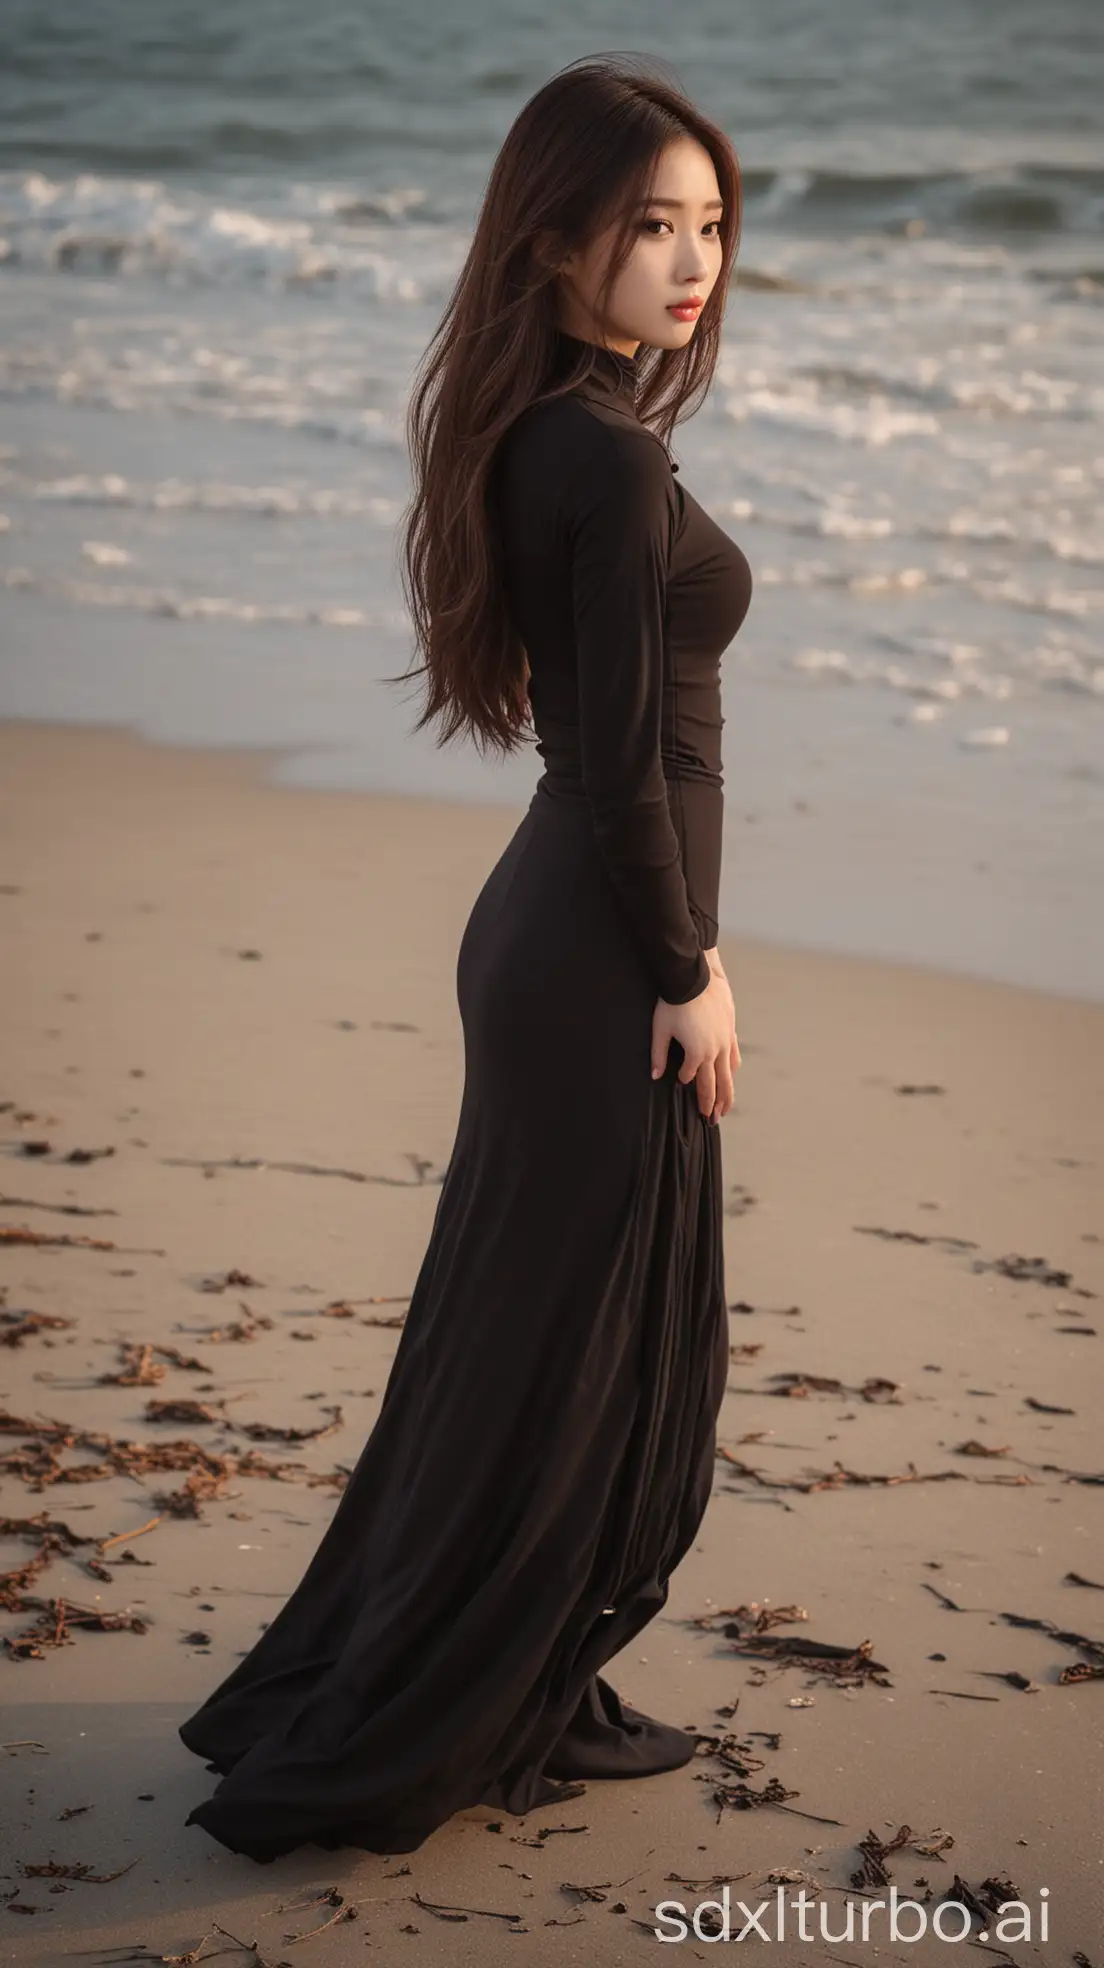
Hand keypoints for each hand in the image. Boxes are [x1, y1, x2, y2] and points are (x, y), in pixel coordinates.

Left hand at [650, 951, 739, 1122]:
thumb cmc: (673, 1002)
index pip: (691, 1077)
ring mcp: (725, 1041)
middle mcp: (714, 1051)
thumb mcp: (660, 1030)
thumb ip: (659, 1055)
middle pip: (715, 1084)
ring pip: (728, 1074)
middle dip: (712, 1104)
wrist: (694, 977)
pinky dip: (732, 1069)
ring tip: (725, 1108)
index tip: (681, 1084)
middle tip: (712, 1120)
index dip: (685, 1082)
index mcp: (697, 1053)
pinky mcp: (730, 1030)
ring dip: (727, 1093)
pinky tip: (732, 1075)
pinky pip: (733, 1056)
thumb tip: (655, 1076)